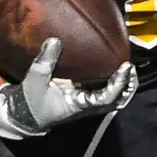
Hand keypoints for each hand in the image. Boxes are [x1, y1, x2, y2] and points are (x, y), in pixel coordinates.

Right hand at [0, 38, 137, 139]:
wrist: (26, 116)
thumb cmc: (31, 102)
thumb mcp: (34, 81)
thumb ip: (44, 62)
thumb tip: (54, 40)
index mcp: (79, 104)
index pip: (107, 97)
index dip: (118, 83)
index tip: (125, 67)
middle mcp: (88, 106)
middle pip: (119, 100)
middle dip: (128, 85)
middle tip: (130, 66)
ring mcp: (89, 104)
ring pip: (115, 98)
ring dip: (124, 84)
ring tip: (126, 67)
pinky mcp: (85, 99)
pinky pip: (107, 93)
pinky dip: (115, 83)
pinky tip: (114, 67)